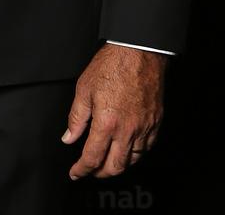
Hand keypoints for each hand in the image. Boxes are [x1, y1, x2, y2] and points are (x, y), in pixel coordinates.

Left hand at [62, 43, 166, 178]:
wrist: (139, 52)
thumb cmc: (112, 65)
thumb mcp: (84, 88)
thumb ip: (76, 117)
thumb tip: (69, 136)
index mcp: (106, 123)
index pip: (92, 158)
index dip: (81, 170)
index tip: (75, 172)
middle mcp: (127, 130)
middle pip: (114, 167)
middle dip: (99, 173)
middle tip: (91, 170)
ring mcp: (144, 128)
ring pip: (132, 161)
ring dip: (118, 166)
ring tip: (107, 161)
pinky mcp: (155, 122)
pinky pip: (147, 148)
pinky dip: (135, 154)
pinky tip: (128, 149)